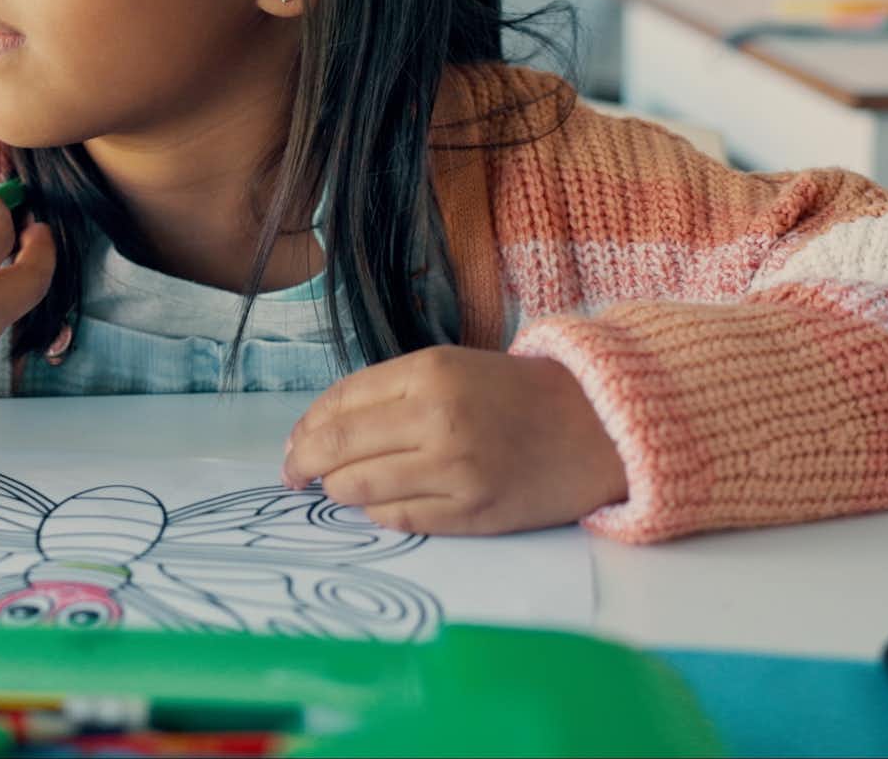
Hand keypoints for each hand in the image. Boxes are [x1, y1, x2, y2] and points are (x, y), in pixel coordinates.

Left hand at [281, 347, 627, 534]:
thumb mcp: (450, 368)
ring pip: (359, 489)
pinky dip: (377, 512)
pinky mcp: (472, 512)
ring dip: (337, 491)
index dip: (306, 428)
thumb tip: (315, 431)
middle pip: (337, 449)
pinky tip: (381, 503)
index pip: (339, 403)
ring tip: (337, 488)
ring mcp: (456, 470)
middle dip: (303, 464)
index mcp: (429, 373)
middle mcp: (438, 419)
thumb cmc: (513, 393)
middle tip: (293, 475)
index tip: (293, 443)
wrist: (594, 426)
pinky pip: (397, 518)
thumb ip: (386, 393)